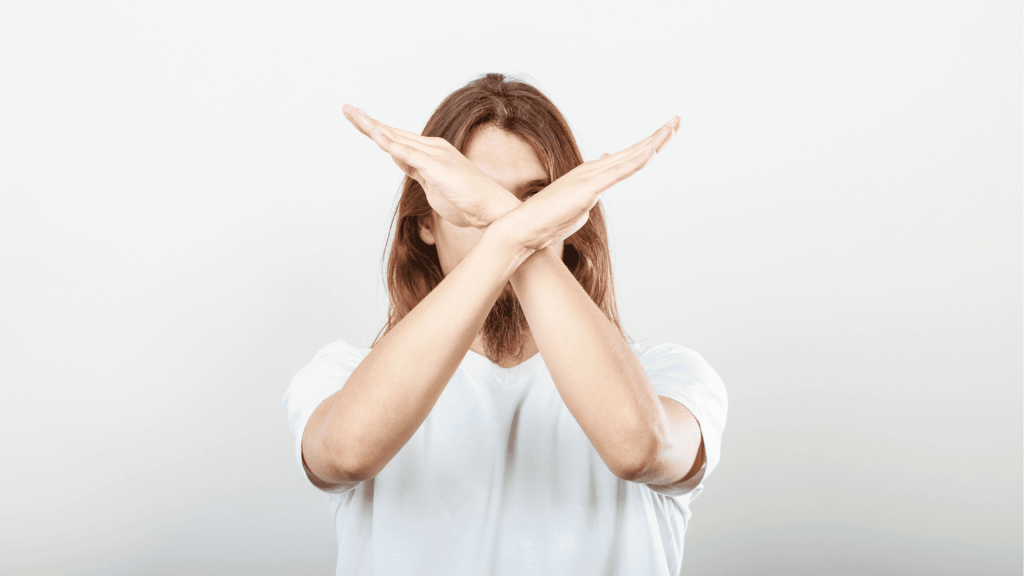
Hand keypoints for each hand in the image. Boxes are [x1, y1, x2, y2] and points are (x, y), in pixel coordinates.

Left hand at [342, 104, 515, 227]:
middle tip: (347, 108)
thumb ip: (418, 172)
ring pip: (397, 139)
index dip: (376, 129)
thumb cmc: (466, 200)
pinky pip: (408, 154)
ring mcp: (434, 156)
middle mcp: (431, 149)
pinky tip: (376, 136)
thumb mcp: (433, 185)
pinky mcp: (436, 167)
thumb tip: (404, 164)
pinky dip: (391, 144)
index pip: (397, 139)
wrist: (489, 207)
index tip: (358, 119)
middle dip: (367, 122)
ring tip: (355, 115)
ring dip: (374, 127)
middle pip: (392, 133)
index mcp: (430, 153)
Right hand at [492, 117, 679, 251]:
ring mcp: (591, 178)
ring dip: (653, 142)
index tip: (663, 137)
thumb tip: (595, 193)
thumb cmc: (546, 223)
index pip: (625, 158)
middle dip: (657, 137)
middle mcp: (592, 171)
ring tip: (672, 128)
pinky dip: (636, 161)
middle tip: (677, 121)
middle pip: (632, 151)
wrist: (523, 229)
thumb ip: (588, 197)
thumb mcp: (576, 207)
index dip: (646, 146)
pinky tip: (652, 151)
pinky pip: (618, 173)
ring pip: (629, 157)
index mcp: (591, 176)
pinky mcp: (588, 189)